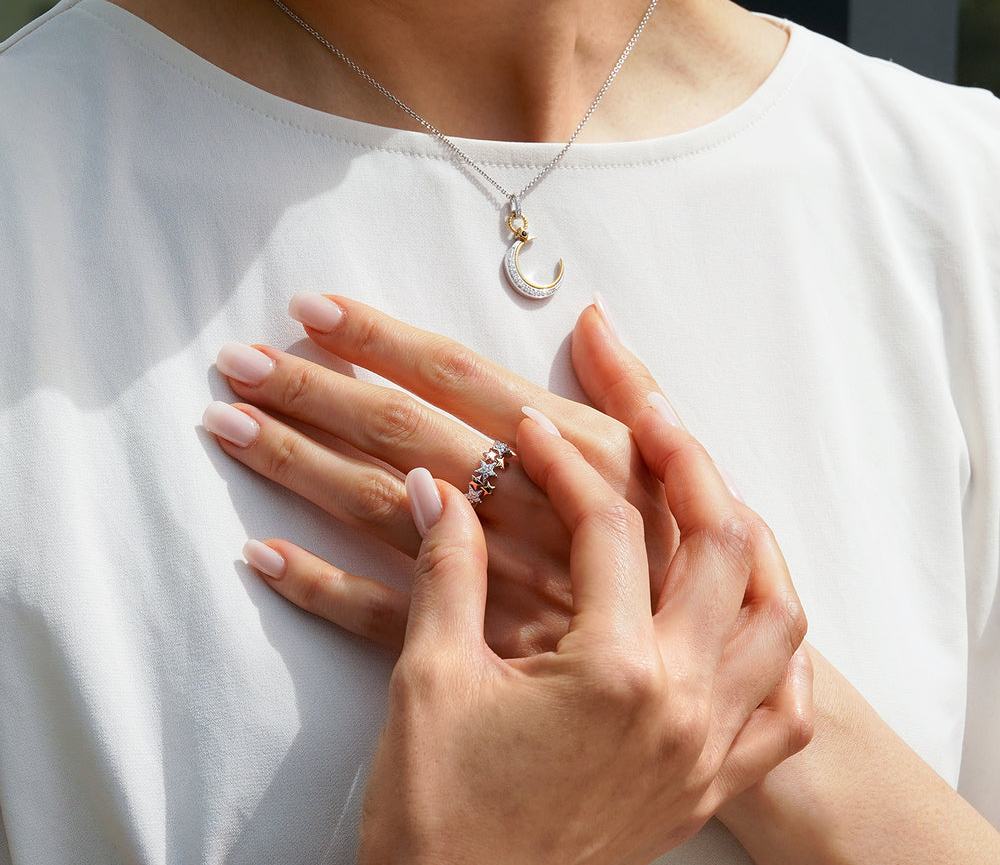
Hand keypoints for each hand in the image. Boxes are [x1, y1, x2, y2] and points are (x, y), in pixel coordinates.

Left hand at [204, 293, 680, 655]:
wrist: (686, 696)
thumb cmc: (674, 570)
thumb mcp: (668, 470)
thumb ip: (630, 388)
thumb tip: (592, 312)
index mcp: (568, 456)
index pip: (454, 377)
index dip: (379, 339)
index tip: (310, 309)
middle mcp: (519, 510)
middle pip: (399, 435)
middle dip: (313, 391)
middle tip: (239, 360)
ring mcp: (485, 584)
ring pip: (375, 512)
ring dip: (296, 466)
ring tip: (228, 426)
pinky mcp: (465, 652)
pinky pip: (375, 616)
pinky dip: (314, 584)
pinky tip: (258, 553)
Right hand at [356, 409, 810, 864]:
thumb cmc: (439, 818)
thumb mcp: (430, 681)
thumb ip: (447, 570)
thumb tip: (442, 491)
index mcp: (613, 672)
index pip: (609, 529)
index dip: (565, 466)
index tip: (529, 434)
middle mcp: (681, 703)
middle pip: (719, 546)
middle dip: (685, 462)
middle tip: (649, 413)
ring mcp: (707, 746)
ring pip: (777, 616)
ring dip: (749, 542)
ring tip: (711, 496)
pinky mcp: (709, 783)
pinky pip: (782, 707)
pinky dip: (776, 643)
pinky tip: (747, 613)